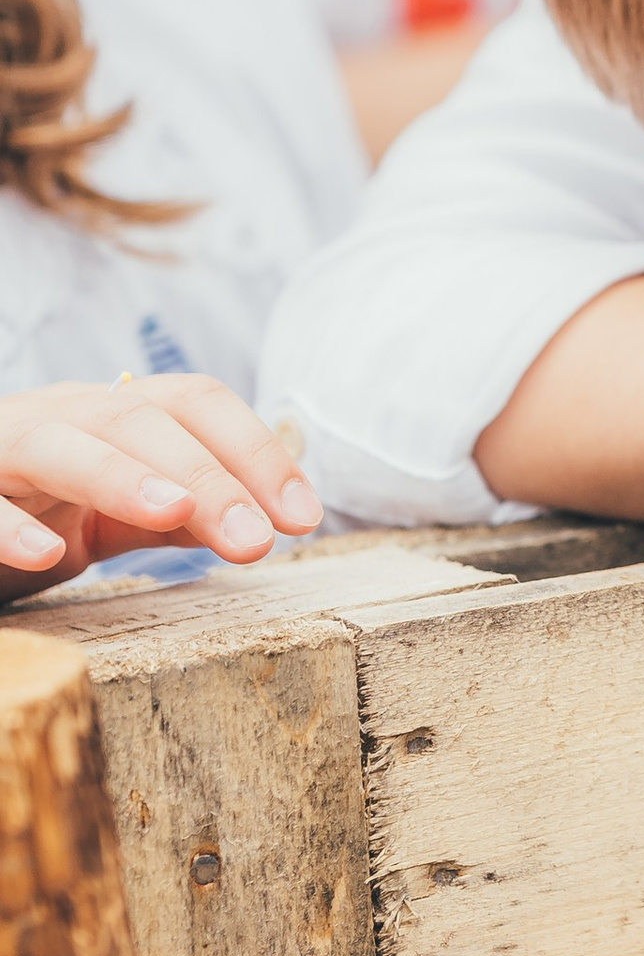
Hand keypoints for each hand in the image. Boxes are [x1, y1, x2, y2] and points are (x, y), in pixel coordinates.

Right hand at [0, 377, 322, 602]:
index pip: (193, 402)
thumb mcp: (110, 515)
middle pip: (137, 418)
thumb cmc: (30, 513)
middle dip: (206, 474)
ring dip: (117, 473)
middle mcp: (55, 415)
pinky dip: (7, 524)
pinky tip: (46, 553)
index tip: (303, 516)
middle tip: (257, 538)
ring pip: (55, 442)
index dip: (255, 448)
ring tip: (173, 511)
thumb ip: (176, 513)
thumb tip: (260, 520)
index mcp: (107, 414)